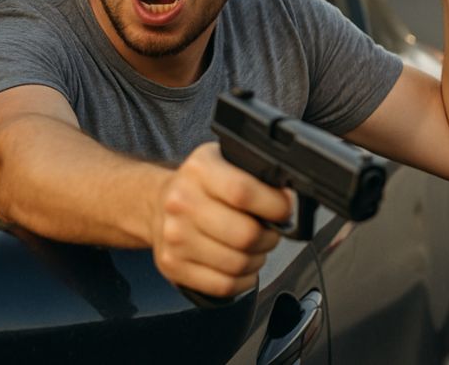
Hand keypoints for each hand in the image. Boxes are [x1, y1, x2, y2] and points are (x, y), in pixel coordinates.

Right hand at [151, 143, 291, 297]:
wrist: (158, 204)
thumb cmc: (202, 186)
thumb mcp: (225, 162)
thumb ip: (256, 175)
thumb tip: (290, 199)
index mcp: (199, 170)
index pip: (244, 192)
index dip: (275, 206)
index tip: (284, 210)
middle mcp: (181, 202)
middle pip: (245, 235)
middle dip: (269, 237)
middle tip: (270, 232)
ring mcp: (175, 237)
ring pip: (238, 264)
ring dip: (257, 259)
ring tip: (255, 247)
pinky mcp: (173, 266)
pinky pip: (224, 285)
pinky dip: (243, 280)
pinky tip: (243, 266)